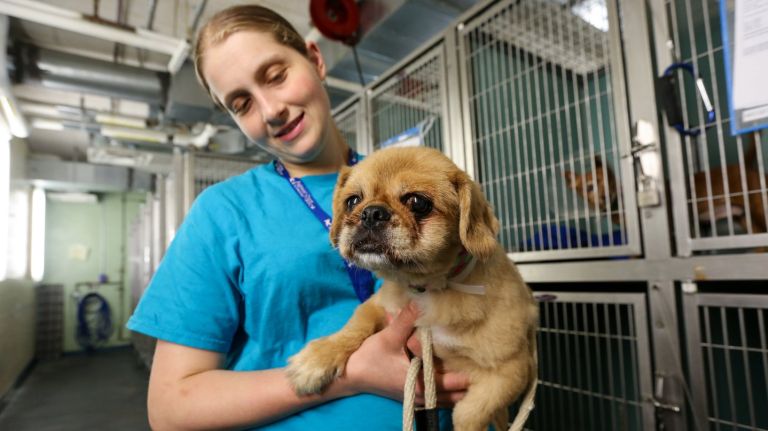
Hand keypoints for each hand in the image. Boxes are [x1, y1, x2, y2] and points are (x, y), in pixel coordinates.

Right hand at [342, 302, 467, 406]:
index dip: (468, 372)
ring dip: (460, 389)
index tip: (479, 358)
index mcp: (420, 382)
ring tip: (474, 373)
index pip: (454, 383)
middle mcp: (422, 395)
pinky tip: (457, 381)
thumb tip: (421, 300)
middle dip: (468, 382)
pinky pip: (439, 400)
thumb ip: (407, 319)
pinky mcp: (415, 398)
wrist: (353, 375)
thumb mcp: (389, 336)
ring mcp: (419, 400)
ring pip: (449, 400)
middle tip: (482, 365)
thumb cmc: (371, 357)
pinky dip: (449, 393)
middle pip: (457, 395)